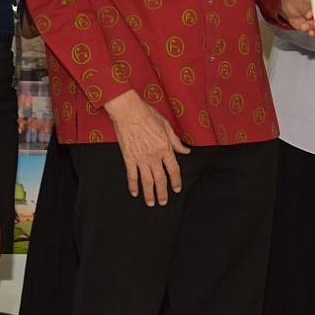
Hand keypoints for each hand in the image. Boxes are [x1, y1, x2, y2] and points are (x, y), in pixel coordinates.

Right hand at [102, 90, 190, 205]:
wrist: (128, 111)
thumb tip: (186, 151)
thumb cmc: (147, 114)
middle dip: (163, 193)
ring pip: (147, 181)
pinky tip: (135, 193)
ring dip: (150, 194)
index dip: (176, 181)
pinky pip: (131, 175)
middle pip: (160, 179)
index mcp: (165, 148)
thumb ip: (176, 141)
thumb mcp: (166, 125)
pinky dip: (133, 186)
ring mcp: (140, 158)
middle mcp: (154, 156)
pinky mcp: (128, 157)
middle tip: (164, 202)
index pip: (173, 169)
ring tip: (151, 203)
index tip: (177, 189)